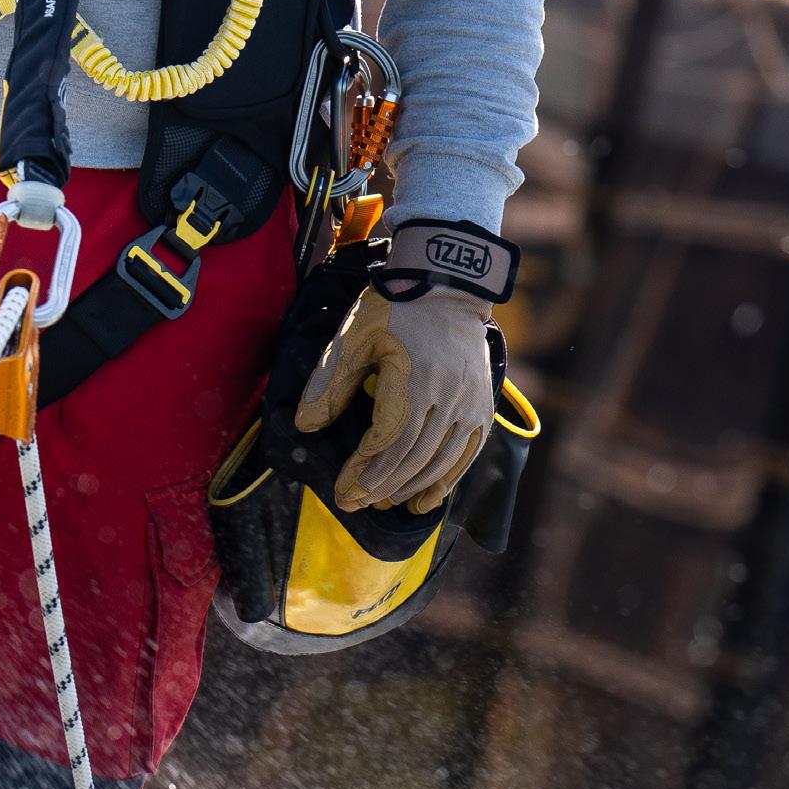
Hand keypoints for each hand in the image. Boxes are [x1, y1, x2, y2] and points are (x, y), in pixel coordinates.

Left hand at [294, 286, 493, 513]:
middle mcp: (448, 397)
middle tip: (353, 504)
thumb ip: (329, 383)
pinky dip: (446, 481)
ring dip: (408, 487)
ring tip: (380, 503)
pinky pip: (467, 455)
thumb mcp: (353, 336)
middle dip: (379, 486)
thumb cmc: (394, 308)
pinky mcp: (483, 406)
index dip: (363, 471)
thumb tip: (305, 426)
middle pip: (412, 457)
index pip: (387, 441)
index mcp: (414, 379)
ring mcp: (471, 403)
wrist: (447, 284)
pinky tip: (425, 501)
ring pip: (440, 461)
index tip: (342, 492)